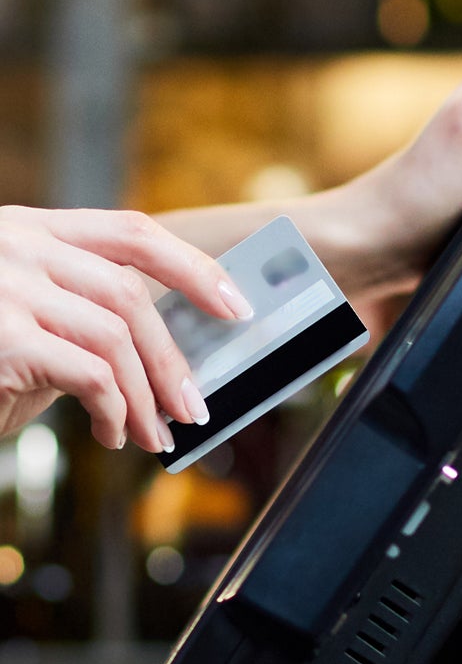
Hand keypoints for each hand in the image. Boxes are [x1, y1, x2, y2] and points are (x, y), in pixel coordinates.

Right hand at [0, 207, 250, 451]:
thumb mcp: (27, 319)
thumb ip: (83, 316)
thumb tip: (167, 353)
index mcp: (30, 229)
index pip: (131, 232)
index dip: (193, 265)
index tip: (236, 305)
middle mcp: (17, 245)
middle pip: (130, 294)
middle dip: (172, 358)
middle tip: (195, 408)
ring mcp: (6, 286)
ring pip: (116, 337)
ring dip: (148, 395)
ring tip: (156, 434)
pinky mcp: (3, 337)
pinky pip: (91, 375)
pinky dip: (115, 410)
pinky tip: (113, 434)